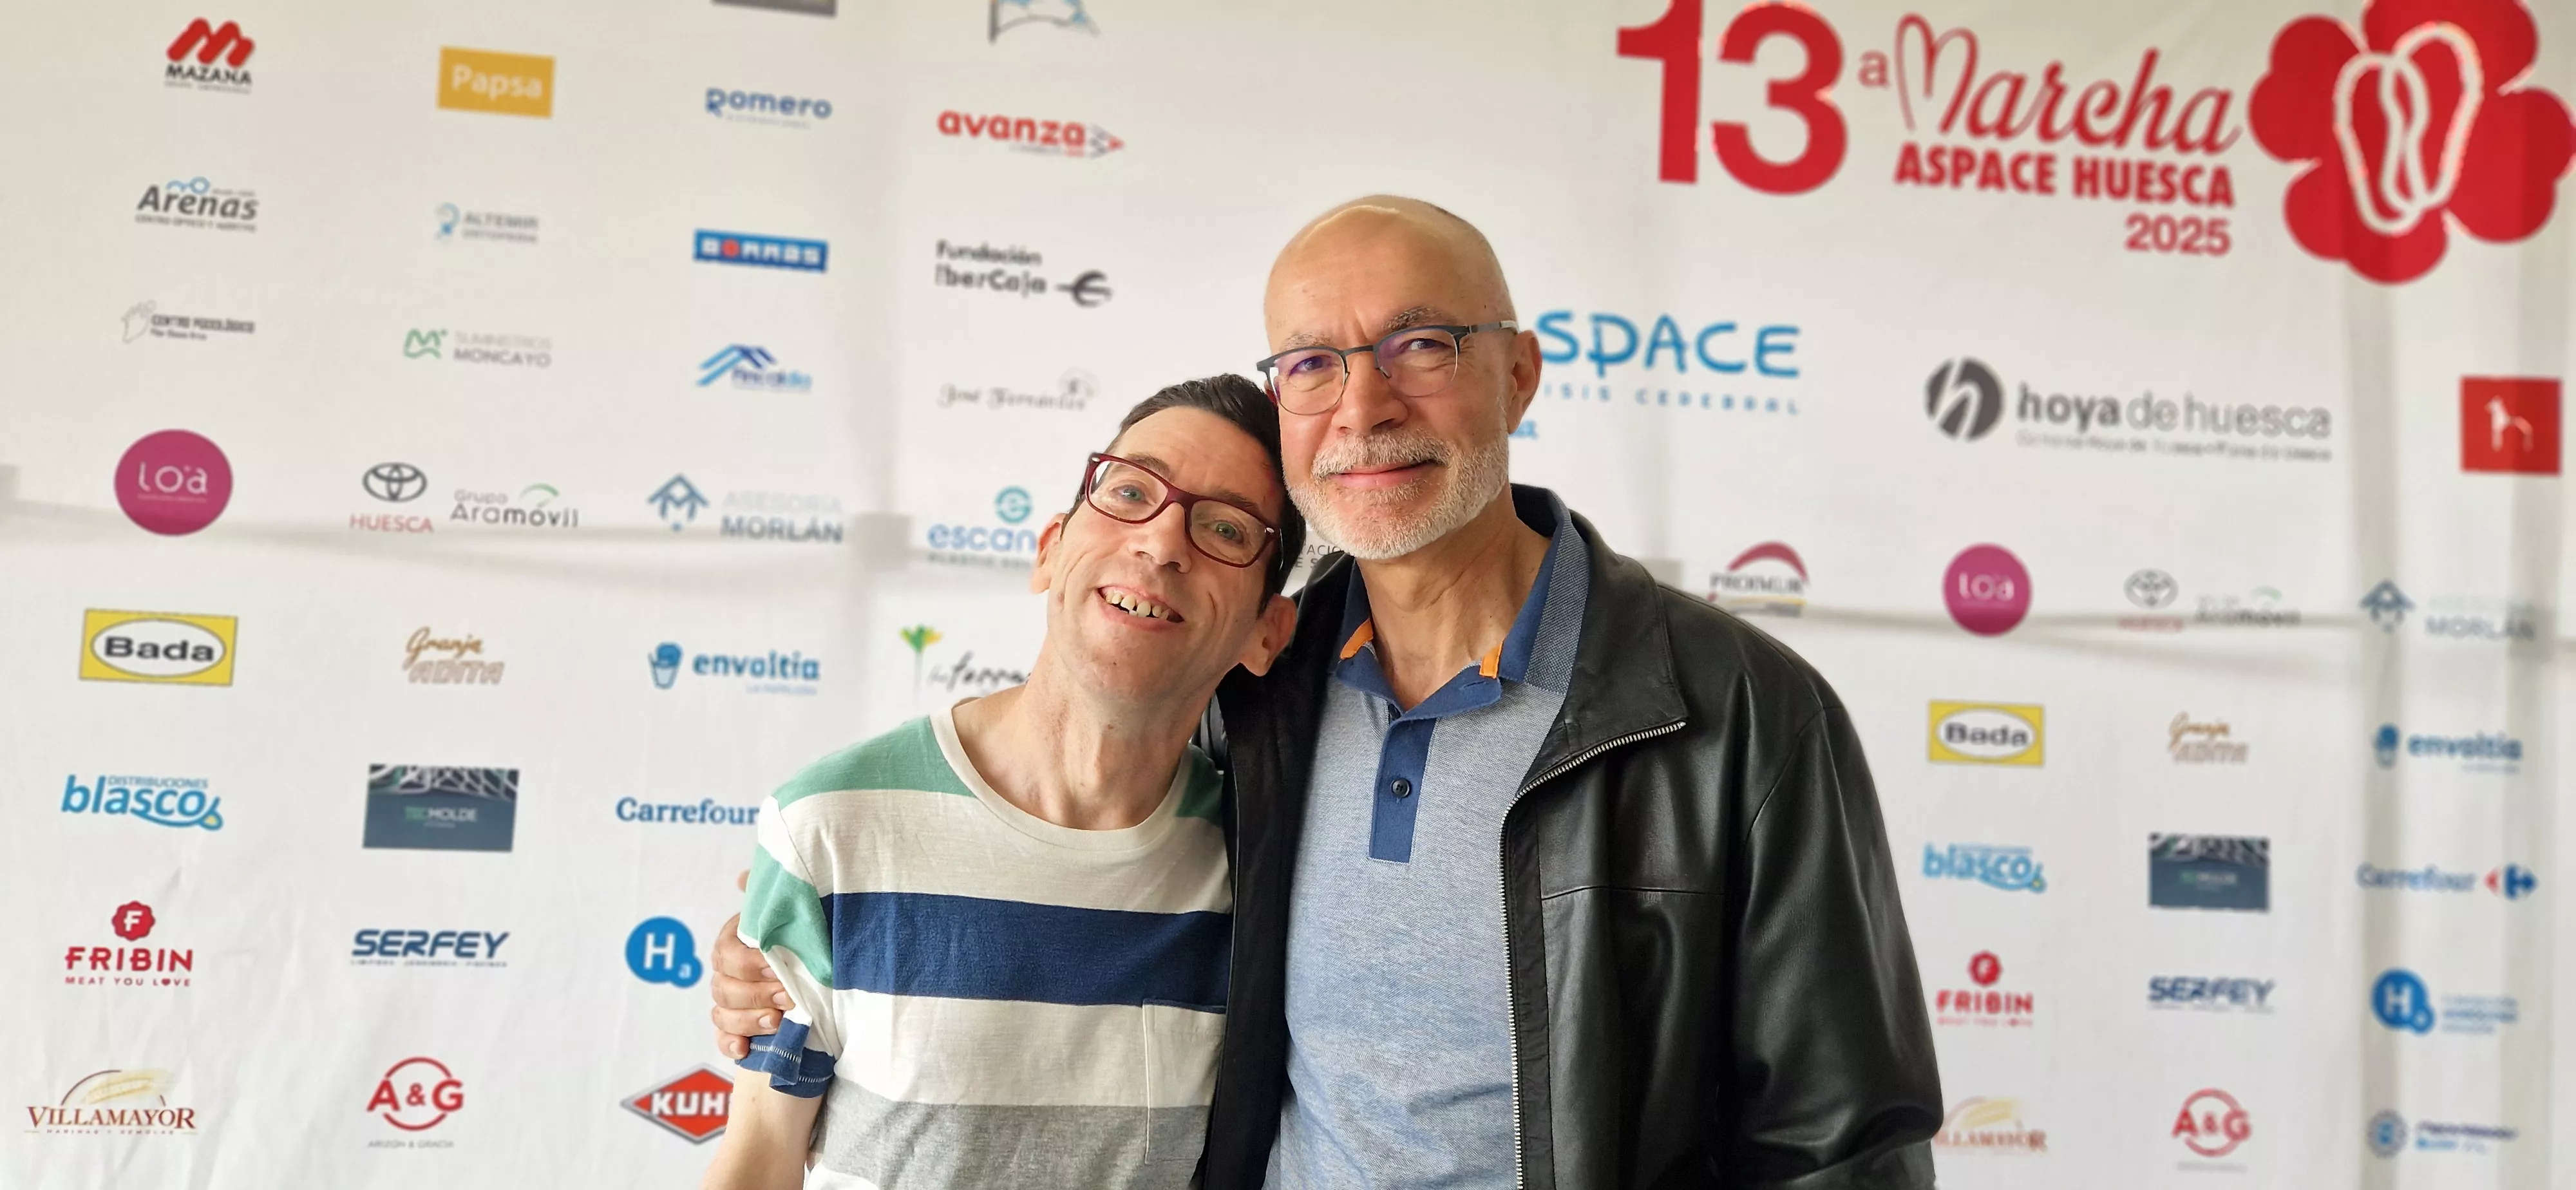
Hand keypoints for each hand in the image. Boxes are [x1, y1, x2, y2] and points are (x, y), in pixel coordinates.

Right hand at [711, 869, 793, 1060]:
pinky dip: (731, 1044)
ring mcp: (730, 1003)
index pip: (728, 952)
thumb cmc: (805, 943)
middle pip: (723, 985)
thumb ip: (775, 898)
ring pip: (721, 1012)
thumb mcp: (797, 917)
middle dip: (755, 993)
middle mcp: (729, 972)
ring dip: (748, 1019)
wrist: (821, 981)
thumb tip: (743, 877)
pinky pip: (722, 1040)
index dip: (750, 962)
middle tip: (787, 997)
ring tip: (777, 1022)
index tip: (778, 967)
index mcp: (737, 942)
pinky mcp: (737, 1031)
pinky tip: (745, 1049)